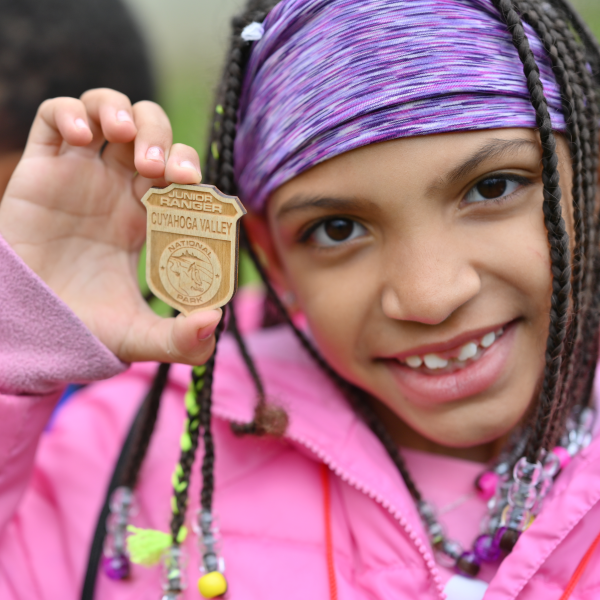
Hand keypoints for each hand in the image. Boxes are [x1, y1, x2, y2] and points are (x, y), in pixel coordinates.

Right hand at [0, 88, 220, 364]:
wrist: (29, 326)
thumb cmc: (85, 325)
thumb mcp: (141, 337)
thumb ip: (182, 340)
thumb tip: (216, 320)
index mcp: (147, 216)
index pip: (177, 170)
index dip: (187, 165)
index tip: (189, 183)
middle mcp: (117, 188)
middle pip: (151, 131)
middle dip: (160, 136)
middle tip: (156, 167)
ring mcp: (80, 173)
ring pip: (108, 111)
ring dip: (122, 111)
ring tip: (123, 137)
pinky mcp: (41, 166)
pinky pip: (53, 115)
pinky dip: (70, 111)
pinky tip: (80, 134)